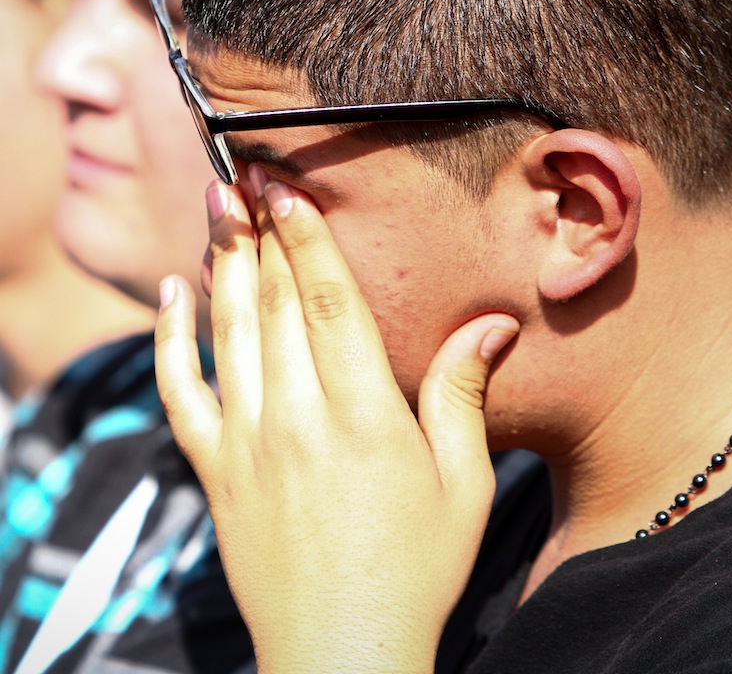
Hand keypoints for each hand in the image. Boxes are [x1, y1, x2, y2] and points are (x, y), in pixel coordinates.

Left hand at [154, 168, 518, 673]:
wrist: (342, 654)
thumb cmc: (417, 569)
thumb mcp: (464, 484)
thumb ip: (464, 395)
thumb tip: (492, 323)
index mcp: (363, 416)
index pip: (326, 303)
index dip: (306, 238)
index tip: (288, 187)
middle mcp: (296, 419)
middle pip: (269, 303)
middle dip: (258, 231)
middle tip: (244, 174)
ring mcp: (246, 445)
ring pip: (225, 332)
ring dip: (219, 264)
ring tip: (215, 207)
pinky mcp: (215, 472)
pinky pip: (181, 391)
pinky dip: (170, 337)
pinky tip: (171, 292)